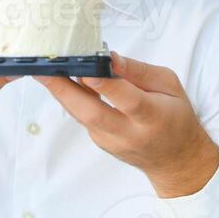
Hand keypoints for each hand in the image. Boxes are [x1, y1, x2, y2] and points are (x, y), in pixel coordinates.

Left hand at [38, 52, 218, 197]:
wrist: (175, 159)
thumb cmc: (175, 116)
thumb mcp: (169, 85)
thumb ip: (139, 71)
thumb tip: (110, 58)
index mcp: (153, 116)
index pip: (127, 101)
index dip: (105, 86)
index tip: (87, 70)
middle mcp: (130, 133)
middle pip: (93, 114)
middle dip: (65, 90)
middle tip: (44, 69)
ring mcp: (112, 142)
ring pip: (82, 116)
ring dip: (60, 93)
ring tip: (43, 70)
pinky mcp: (101, 142)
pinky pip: (83, 118)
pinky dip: (71, 99)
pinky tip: (61, 81)